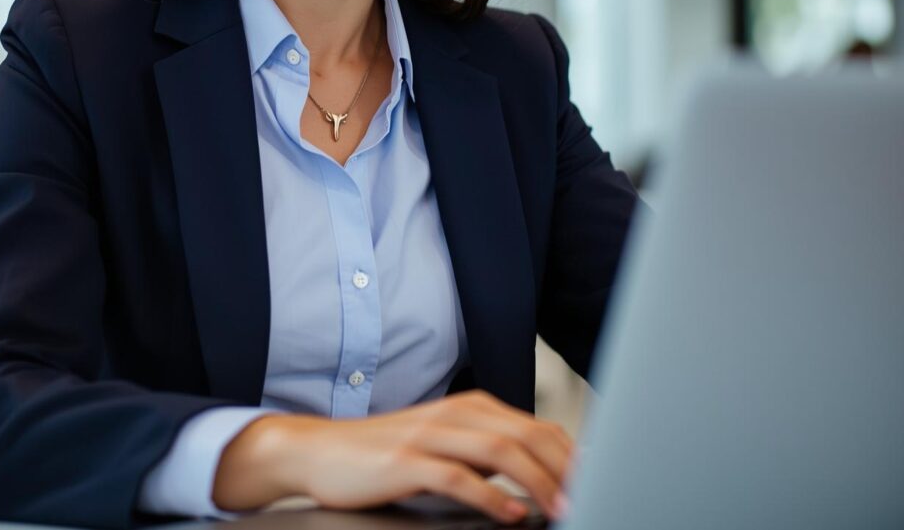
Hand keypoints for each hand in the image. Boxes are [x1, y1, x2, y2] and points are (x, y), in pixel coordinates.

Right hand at [212, 390, 572, 523]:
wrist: (320, 450)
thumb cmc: (385, 455)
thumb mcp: (444, 445)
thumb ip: (487, 455)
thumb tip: (541, 482)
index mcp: (472, 408)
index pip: (538, 428)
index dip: (574, 457)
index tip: (603, 484)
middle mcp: (456, 414)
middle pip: (528, 436)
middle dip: (568, 470)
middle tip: (594, 500)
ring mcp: (430, 434)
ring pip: (501, 452)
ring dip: (539, 483)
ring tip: (564, 510)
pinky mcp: (406, 460)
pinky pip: (458, 476)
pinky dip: (492, 497)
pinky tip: (512, 515)